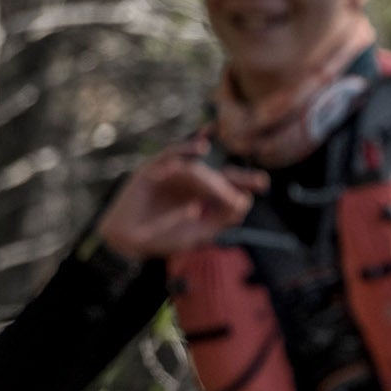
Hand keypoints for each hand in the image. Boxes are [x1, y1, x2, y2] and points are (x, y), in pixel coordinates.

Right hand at [96, 135, 267, 258]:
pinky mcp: (152, 170)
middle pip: (217, 173)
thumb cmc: (162, 238)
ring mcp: (170, 174)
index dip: (243, 183)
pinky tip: (202, 148)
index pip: (226, 185)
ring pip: (197, 169)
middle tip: (259, 181)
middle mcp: (188, 181)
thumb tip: (243, 202)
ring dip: (212, 180)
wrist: (129, 242)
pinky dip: (185, 149)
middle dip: (238, 177)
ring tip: (222, 192)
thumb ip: (221, 219)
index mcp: (200, 194)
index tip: (261, 184)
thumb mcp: (199, 232)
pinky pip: (170, 155)